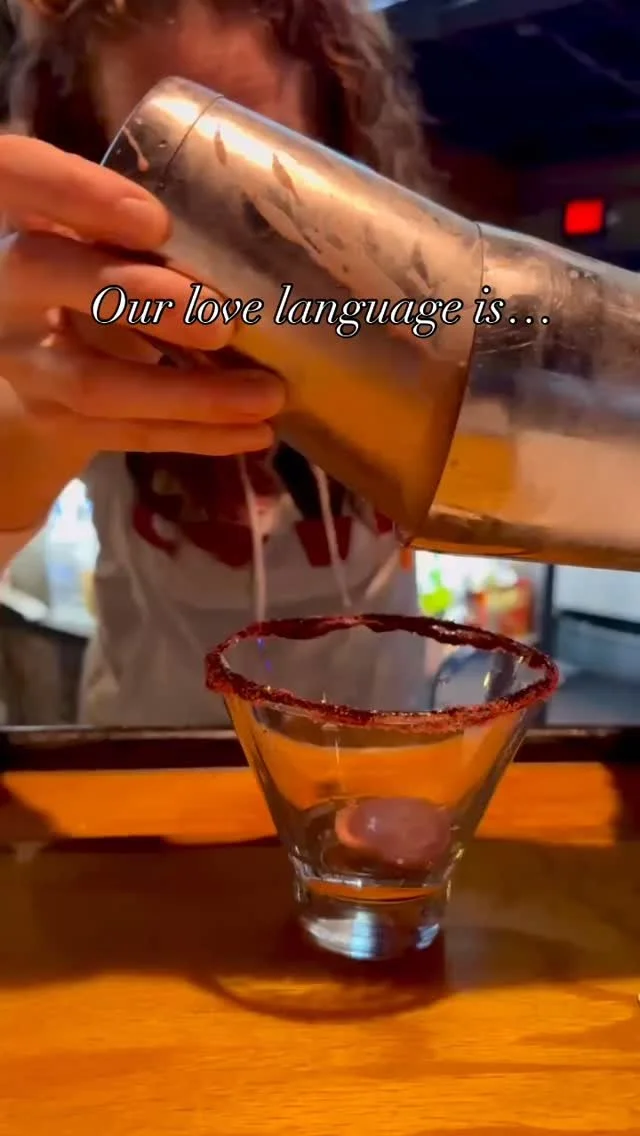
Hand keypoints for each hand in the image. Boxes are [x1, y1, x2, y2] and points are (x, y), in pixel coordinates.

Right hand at [0, 135, 283, 531]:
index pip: (16, 175)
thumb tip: (263, 238)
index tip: (153, 220)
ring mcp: (22, 359)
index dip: (73, 191)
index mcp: (16, 213)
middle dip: (138, 296)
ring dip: (189, 394)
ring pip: (93, 381)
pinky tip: (253, 432)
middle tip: (222, 321)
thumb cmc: (91, 274)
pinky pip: (126, 432)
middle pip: (44, 276)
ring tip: (268, 395)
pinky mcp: (52, 417)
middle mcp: (3, 283)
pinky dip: (194, 433)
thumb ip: (142, 230)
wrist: (37, 364)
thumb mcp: (99, 238)